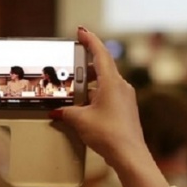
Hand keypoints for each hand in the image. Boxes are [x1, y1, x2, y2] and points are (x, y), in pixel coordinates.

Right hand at [52, 27, 147, 168]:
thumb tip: (57, 112)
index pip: (100, 53)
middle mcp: (121, 86)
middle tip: (71, 67)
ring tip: (74, 91)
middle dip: (85, 66)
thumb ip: (66, 112)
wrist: (130, 155)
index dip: (90, 40)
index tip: (81, 31)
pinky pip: (109, 95)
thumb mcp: (80, 120)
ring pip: (106, 83)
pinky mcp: (126, 109)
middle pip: (102, 67)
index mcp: (112, 82)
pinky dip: (96, 95)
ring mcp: (126, 98)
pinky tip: (85, 107)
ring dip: (90, 84)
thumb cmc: (109, 135)